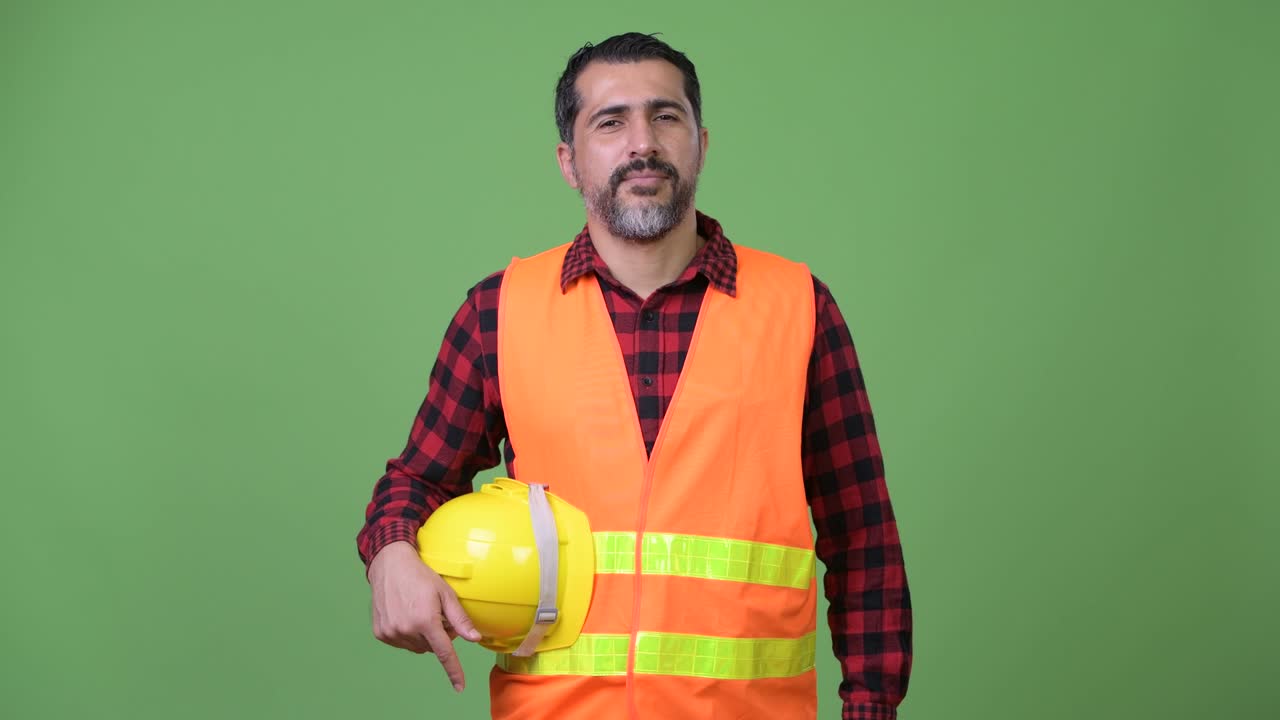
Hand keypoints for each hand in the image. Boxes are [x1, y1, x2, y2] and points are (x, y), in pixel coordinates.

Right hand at [369, 541, 481, 690]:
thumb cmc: (421, 576)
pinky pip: (401, 643)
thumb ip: (460, 618)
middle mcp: (406, 630)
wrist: (390, 565)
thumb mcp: (445, 593)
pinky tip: (406, 614)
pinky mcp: (381, 633)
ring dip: (423, 636)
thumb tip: (474, 638)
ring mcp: (391, 633)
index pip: (444, 653)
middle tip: (438, 614)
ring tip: (421, 611)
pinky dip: (408, 634)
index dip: (453, 671)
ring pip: (417, 647)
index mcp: (425, 621)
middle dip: (439, 635)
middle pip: (431, 647)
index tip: (460, 687)